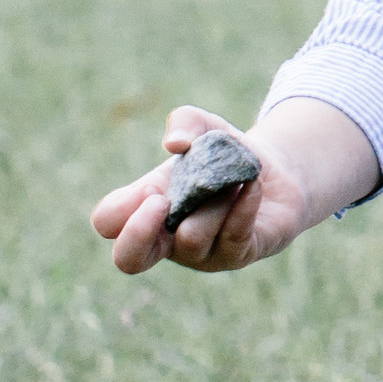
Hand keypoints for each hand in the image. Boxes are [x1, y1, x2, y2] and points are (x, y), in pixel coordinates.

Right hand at [91, 105, 316, 275]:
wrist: (275, 171)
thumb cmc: (225, 154)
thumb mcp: (204, 126)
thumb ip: (184, 121)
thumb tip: (175, 143)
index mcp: (146, 209)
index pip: (108, 222)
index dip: (120, 209)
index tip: (152, 187)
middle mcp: (168, 239)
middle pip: (128, 260)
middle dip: (138, 232)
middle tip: (163, 200)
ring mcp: (201, 254)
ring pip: (191, 237)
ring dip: (213, 200)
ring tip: (232, 180)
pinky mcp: (237, 255)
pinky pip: (233, 236)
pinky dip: (244, 203)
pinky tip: (252, 185)